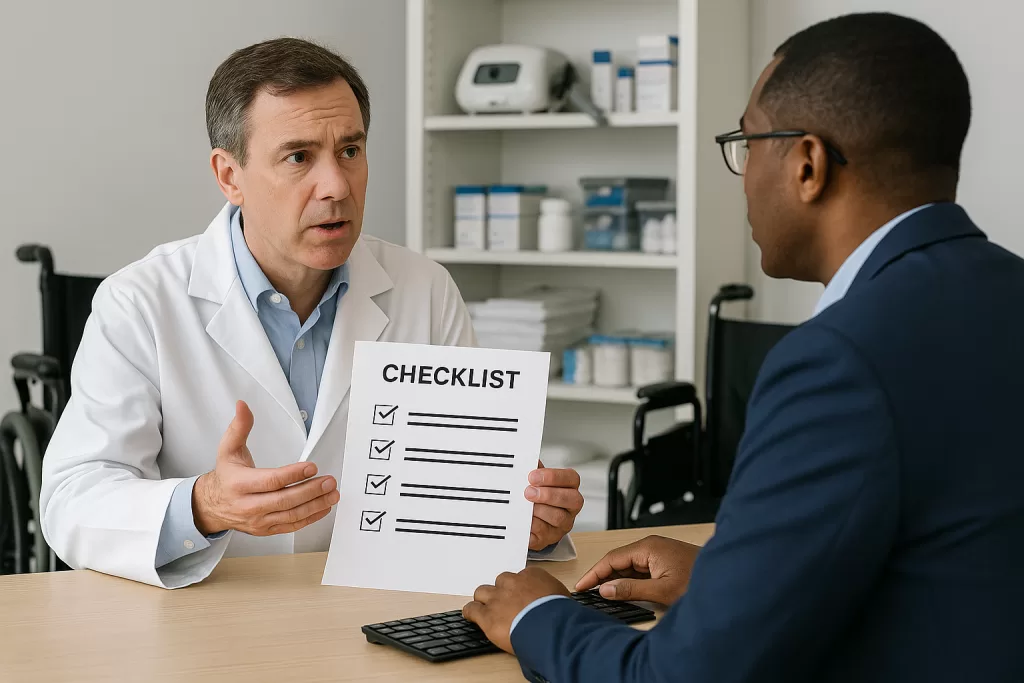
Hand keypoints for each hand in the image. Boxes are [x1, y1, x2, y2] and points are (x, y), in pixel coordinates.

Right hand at [192, 401, 339, 535]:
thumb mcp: (228, 449)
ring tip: (332, 494)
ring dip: (315, 505)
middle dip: (310, 491)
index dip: (293, 474)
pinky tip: (323, 507)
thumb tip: (243, 406)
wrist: (212, 505)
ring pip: (290, 515)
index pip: (270, 481)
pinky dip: (310, 518)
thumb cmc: (226, 476)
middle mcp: (248, 505)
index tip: (311, 467)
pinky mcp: (265, 530)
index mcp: (239, 484)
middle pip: (284, 500)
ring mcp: (257, 520)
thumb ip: (239, 427)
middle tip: (329, 481)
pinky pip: (290, 526)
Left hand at [463, 567, 569, 652]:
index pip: (519, 576)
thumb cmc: (560, 614)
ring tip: (486, 608)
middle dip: (501, 591)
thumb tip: (552, 600)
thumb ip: (551, 593)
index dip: (518, 588)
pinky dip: (471, 613)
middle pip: (500, 582)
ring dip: (484, 600)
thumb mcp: (562, 596)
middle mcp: (512, 583)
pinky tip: (472, 616)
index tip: (521, 596)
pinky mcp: (488, 616)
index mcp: (531, 576)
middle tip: (505, 602)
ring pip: (482, 592)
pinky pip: (472, 610)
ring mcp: (498, 599)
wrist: (551, 627)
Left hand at [525, 461, 583, 550]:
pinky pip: (543, 534)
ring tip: (525, 507)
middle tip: (528, 492)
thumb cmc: (535, 499)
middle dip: (549, 494)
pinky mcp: (549, 539)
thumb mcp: (536, 482)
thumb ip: (534, 472)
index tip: (533, 476)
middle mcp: (570, 507)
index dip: (553, 477)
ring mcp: (562, 525)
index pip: (571, 479)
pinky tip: (523, 520)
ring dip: (539, 510)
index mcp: (569, 488)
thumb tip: (526, 460)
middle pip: (572, 499)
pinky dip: (531, 526)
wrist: (528, 524)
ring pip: (559, 518)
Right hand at [574, 535, 699, 604]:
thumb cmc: (699, 582)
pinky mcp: (664, 562)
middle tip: (586, 593)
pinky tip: (622, 591)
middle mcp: (651, 546)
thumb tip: (605, 590)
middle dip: (602, 576)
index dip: (594, 574)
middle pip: (618, 560)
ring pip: (628, 565)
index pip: (612, 558)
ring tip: (599, 594)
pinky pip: (639, 569)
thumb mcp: (662, 591)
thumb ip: (631, 590)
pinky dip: (629, 580)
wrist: (726, 579)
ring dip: (615, 579)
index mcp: (648, 547)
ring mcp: (658, 553)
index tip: (581, 587)